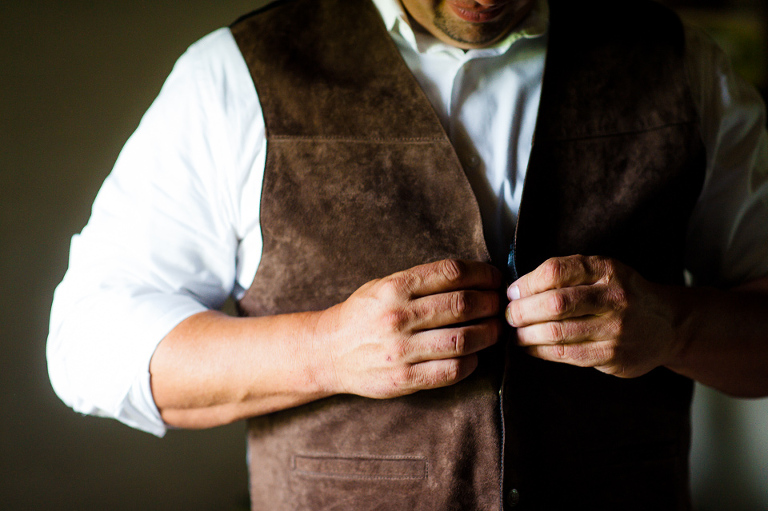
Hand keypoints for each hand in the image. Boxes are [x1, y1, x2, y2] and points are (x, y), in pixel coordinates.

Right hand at [315, 259, 502, 398]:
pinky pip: (451, 371)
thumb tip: (470, 277)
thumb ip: (421, 282)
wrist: (328, 352)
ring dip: (488, 334)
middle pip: (462, 305)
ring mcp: (401, 350)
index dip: (481, 273)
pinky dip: (471, 363)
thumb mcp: (383, 286)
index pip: (451, 273)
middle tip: (499, 305)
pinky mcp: (404, 379)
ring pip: (463, 339)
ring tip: (495, 330)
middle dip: (490, 303)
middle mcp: (399, 316)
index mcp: (395, 288)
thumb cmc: (362, 315)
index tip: (494, 278)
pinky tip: (475, 356)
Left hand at [505, 255, 682, 377]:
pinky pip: (567, 354)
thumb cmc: (621, 294)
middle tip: (508, 316)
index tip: (511, 292)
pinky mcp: (613, 356)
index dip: (526, 283)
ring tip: (515, 333)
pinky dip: (541, 351)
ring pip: (557, 333)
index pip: (556, 271)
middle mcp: (614, 297)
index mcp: (606, 270)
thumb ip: (567, 274)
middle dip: (522, 311)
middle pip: (554, 304)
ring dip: (527, 334)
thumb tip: (517, 288)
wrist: (668, 325)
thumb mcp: (602, 272)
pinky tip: (530, 347)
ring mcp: (615, 328)